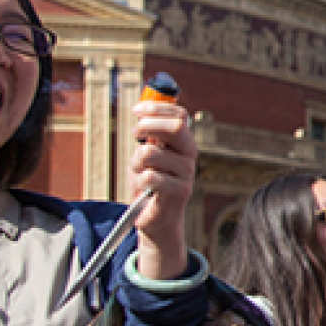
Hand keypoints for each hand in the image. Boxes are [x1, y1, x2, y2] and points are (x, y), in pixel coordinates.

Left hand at [128, 98, 195, 279]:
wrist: (157, 218)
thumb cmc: (150, 183)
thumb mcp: (147, 154)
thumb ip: (150, 135)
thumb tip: (143, 109)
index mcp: (184, 142)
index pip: (179, 114)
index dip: (157, 107)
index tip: (135, 110)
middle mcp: (189, 155)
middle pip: (176, 127)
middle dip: (148, 125)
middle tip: (135, 135)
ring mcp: (187, 173)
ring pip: (153, 153)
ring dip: (136, 161)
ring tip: (139, 172)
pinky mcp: (180, 192)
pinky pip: (150, 177)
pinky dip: (139, 181)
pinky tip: (144, 189)